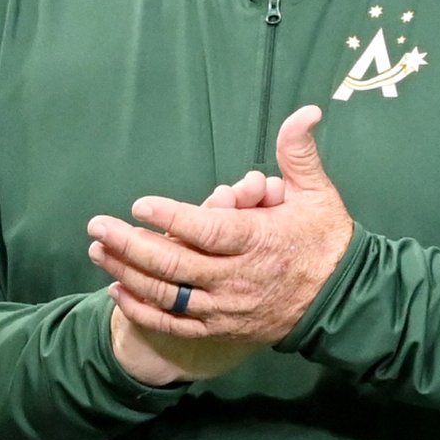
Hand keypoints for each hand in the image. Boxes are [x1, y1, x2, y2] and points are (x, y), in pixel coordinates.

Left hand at [87, 105, 351, 351]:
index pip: (208, 230)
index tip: (139, 205)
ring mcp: (227, 307)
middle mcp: (238, 277)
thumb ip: (299, 153)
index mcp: (259, 241)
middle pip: (175, 264)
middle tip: (97, 226)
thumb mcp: (317, 193)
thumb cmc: (326, 241)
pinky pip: (174, 323)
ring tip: (98, 253)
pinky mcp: (221, 328)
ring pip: (168, 294)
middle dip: (130, 245)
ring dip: (128, 274)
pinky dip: (143, 310)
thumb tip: (307, 111)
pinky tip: (118, 292)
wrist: (342, 301)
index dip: (171, 218)